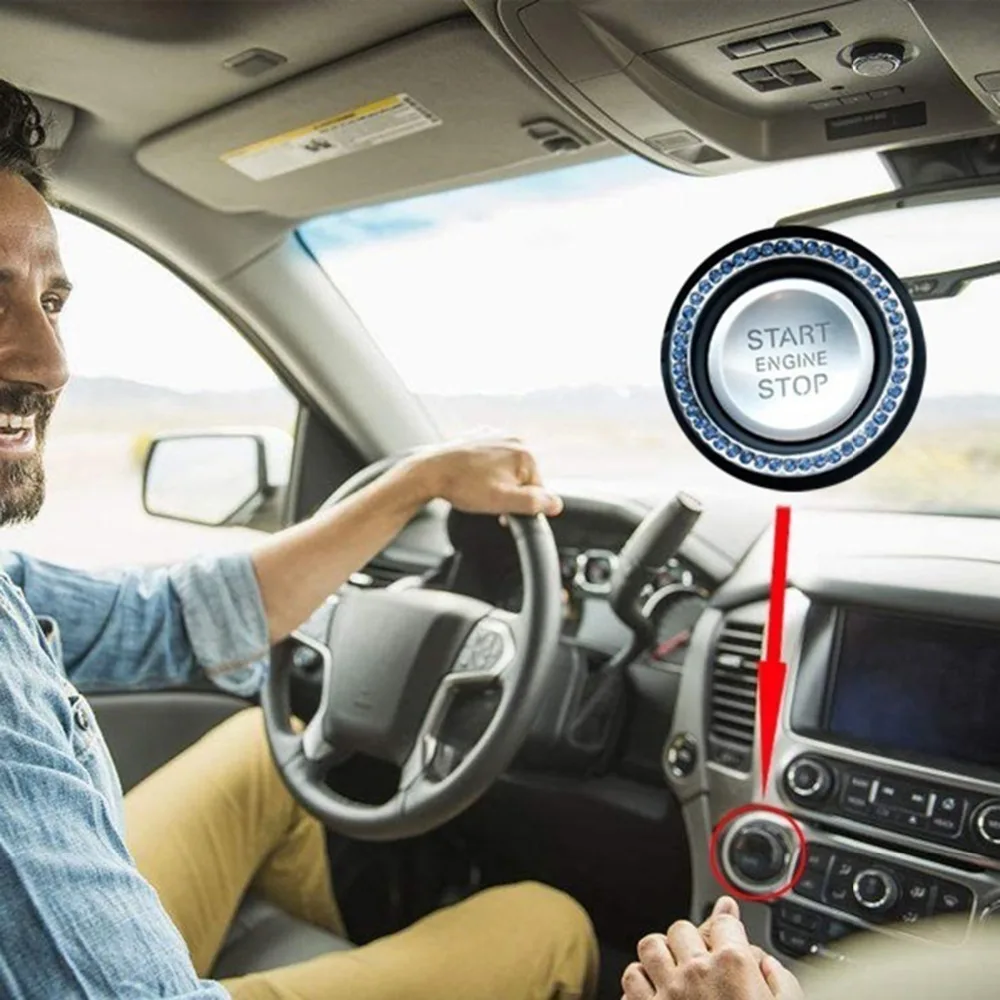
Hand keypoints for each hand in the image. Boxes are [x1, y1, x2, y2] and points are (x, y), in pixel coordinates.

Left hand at [405, 437, 562, 516]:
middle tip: (486, 497)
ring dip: (496, 481)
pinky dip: (484, 470)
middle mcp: (513, 438)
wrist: (430, 472)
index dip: (520, 504)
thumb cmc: (464, 486)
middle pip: (522, 477)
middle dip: (508, 491)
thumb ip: (535, 503)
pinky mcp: (479, 436)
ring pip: (506, 468)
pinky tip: (470, 477)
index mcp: (525, 453)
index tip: (502, 508)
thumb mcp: (504, 501)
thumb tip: (556, 504)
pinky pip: (490, 459)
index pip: (537, 489)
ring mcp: (495, 434)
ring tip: (476, 488)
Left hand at [622, 897, 803, 999]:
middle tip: (700, 961)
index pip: (723, 922)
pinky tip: (654, 993)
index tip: (727, 939)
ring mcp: (669, 990)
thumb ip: (781, 982)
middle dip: (691, 941)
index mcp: (735, 966)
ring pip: (650, 946)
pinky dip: (639, 982)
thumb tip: (767, 963)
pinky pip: (631, 978)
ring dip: (661, 956)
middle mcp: (698, 971)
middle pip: (681, 928)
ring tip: (672, 971)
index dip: (727, 929)